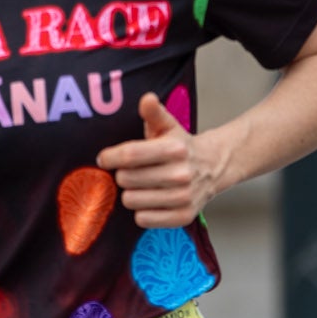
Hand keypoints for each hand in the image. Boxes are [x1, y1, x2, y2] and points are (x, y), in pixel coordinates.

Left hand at [96, 93, 221, 227]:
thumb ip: (154, 113)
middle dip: (122, 175)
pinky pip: (143, 219)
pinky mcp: (183, 216)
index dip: (110, 157)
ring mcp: (183, 197)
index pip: (130, 155)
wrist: (213, 167)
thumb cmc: (181, 146)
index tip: (104, 159)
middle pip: (126, 179)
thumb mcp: (168, 126)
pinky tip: (150, 200)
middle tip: (130, 172)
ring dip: (130, 193)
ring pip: (132, 200)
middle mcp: (181, 174)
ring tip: (141, 186)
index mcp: (175, 149)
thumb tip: (147, 99)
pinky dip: (142, 211)